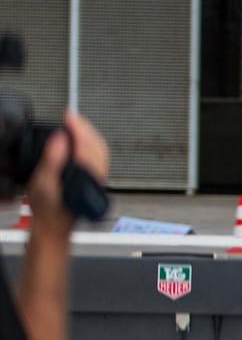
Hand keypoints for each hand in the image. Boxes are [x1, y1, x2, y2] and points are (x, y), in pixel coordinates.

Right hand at [28, 112, 108, 226]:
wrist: (55, 225)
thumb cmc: (49, 208)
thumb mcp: (43, 182)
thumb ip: (52, 159)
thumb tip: (61, 139)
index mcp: (85, 174)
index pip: (86, 144)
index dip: (78, 126)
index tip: (69, 115)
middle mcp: (96, 175)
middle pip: (97, 145)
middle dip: (85, 127)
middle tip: (72, 116)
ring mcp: (98, 177)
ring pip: (100, 151)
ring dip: (89, 134)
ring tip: (76, 124)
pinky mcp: (95, 179)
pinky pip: (98, 156)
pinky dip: (90, 144)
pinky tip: (81, 141)